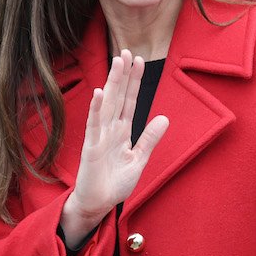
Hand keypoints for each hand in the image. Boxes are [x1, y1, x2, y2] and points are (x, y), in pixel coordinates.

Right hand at [61, 50, 168, 247]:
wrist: (98, 204)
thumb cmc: (114, 183)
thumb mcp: (139, 159)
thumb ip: (150, 139)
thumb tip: (164, 117)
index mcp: (122, 132)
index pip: (129, 101)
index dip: (134, 82)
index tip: (139, 60)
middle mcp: (110, 130)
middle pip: (118, 97)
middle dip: (123, 75)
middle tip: (126, 51)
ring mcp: (99, 137)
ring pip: (108, 105)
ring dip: (112, 83)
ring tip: (117, 63)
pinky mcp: (91, 148)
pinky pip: (94, 125)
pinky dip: (97, 109)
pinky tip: (101, 93)